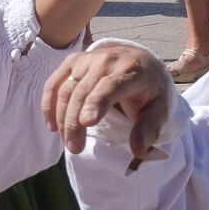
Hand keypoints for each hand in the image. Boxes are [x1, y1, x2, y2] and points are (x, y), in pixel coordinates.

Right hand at [43, 44, 171, 159]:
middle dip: (74, 122)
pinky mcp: (74, 61)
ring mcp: (88, 58)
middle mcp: (107, 60)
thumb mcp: (159, 108)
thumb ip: (149, 128)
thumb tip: (138, 151)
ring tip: (68, 143)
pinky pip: (55, 82)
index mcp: (132, 70)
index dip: (97, 102)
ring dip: (62, 118)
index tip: (87, 122)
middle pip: (83, 91)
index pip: (111, 86)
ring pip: (66, 88)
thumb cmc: (150, 89)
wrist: (142, 61)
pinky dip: (49, 104)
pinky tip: (52, 126)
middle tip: (75, 149)